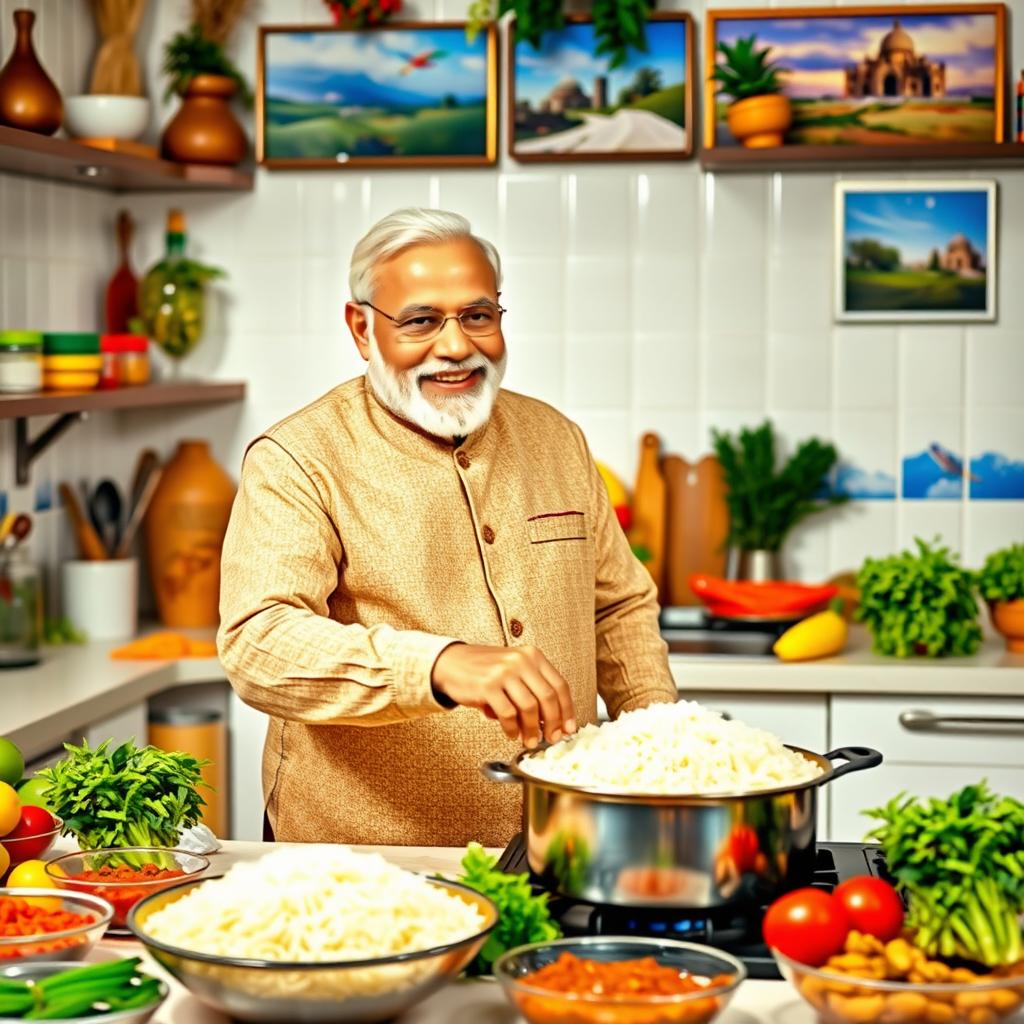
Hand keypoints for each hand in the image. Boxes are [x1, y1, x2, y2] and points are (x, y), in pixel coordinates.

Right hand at [431, 643, 577, 747]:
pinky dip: (511, 728)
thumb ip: (533, 689)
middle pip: (548, 697)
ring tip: (529, 740)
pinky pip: (508, 714)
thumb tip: (553, 722)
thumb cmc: (485, 670)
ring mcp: (504, 672)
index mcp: (532, 656)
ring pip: (530, 708)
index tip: (569, 728)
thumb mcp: (514, 669)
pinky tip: (511, 733)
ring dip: (532, 730)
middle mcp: (521, 661)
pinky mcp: (487, 686)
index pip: (559, 685)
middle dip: (553, 723)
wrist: (452, 663)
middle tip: (551, 738)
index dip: (567, 710)